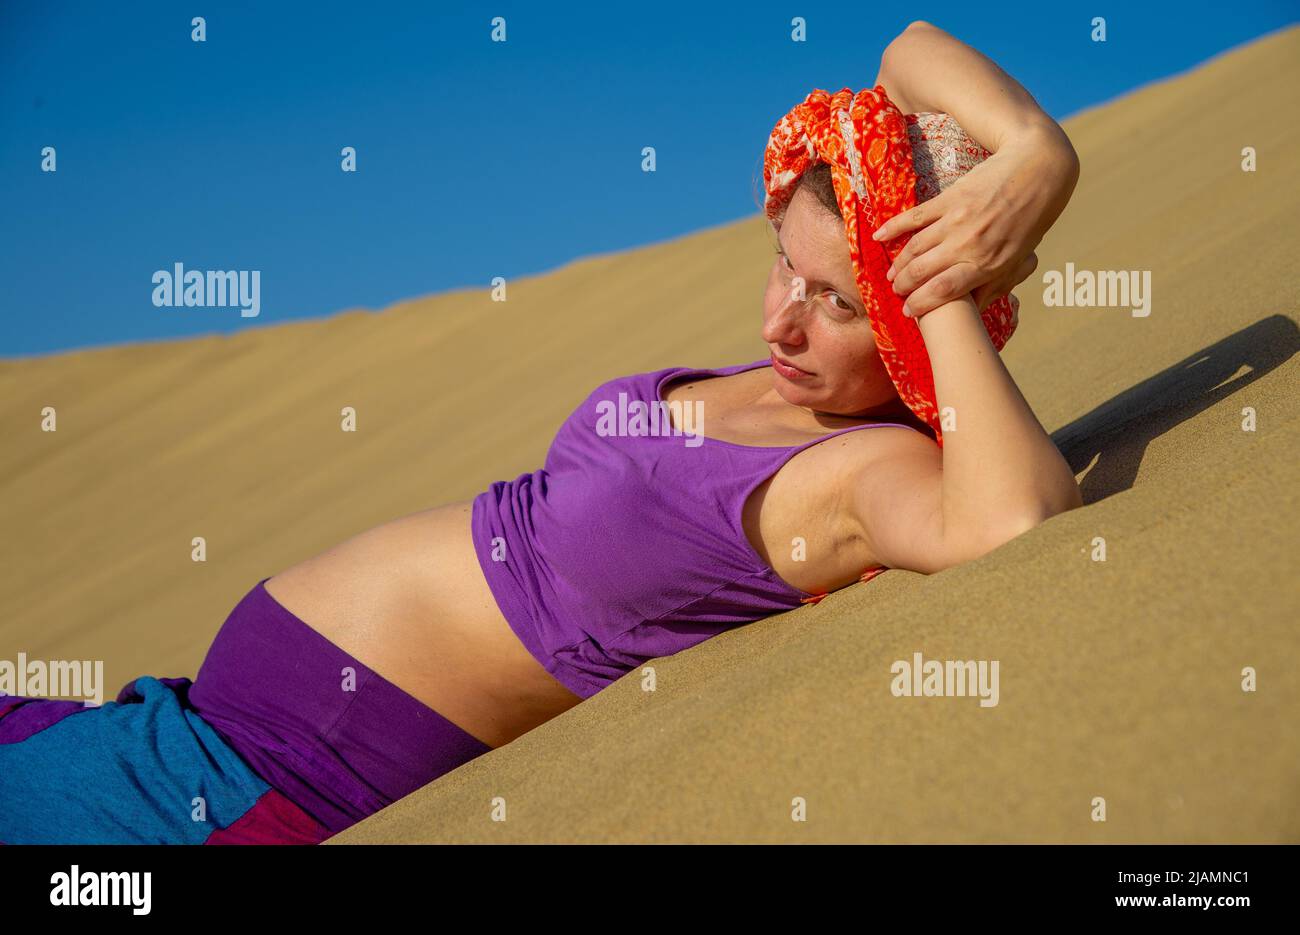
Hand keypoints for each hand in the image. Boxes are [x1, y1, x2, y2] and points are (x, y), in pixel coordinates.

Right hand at [871, 129, 1077, 318]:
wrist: (1039, 170)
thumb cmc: (1031, 220)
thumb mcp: (1018, 259)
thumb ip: (994, 285)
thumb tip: (974, 312)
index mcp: (987, 264)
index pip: (943, 291)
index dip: (921, 304)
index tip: (909, 312)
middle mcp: (968, 245)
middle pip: (922, 272)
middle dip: (904, 286)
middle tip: (897, 292)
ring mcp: (956, 221)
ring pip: (915, 248)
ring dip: (898, 264)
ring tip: (892, 275)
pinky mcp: (948, 199)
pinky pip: (914, 218)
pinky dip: (893, 228)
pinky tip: (879, 238)